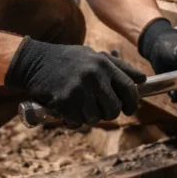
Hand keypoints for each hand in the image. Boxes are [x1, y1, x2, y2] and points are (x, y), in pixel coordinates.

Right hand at [6, 37, 147, 128]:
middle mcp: (94, 77)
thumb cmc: (67, 59)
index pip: (129, 90)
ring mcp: (79, 90)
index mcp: (104, 65)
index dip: (133, 103)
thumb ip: (118, 67)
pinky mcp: (65, 101)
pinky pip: (77, 122)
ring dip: (88, 116)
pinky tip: (67, 110)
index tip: (130, 109)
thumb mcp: (93, 56)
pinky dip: (73, 121)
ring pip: (95, 118)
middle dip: (108, 113)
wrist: (34, 61)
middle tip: (99, 109)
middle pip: (114, 109)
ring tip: (79, 105)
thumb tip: (142, 79)